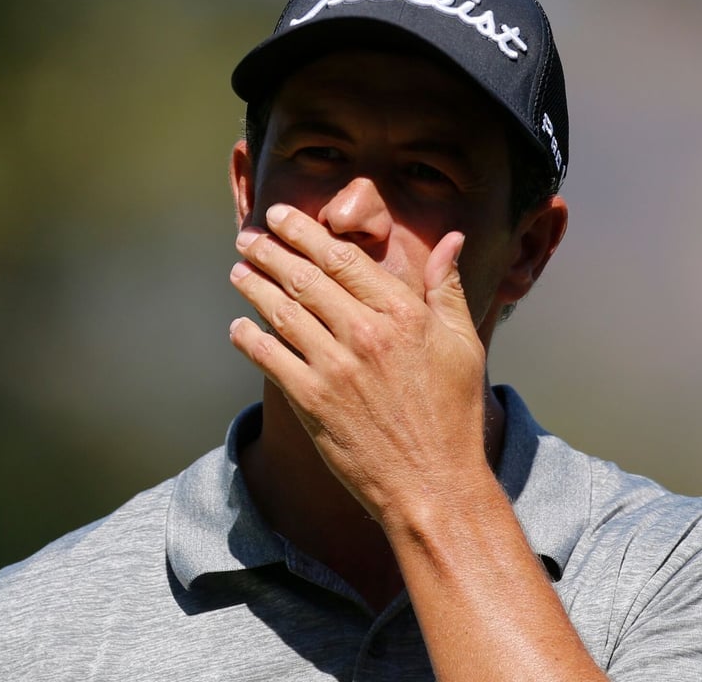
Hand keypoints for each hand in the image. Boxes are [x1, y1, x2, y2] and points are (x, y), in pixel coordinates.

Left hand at [228, 203, 491, 526]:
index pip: (342, 258)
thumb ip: (447, 288)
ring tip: (238, 272)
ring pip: (282, 313)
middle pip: (304, 278)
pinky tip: (238, 327)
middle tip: (247, 238)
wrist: (434, 484)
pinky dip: (248, 338)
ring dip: (253, 287)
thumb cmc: (452, 413)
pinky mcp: (312, 403)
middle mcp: (366, 334)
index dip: (305, 233)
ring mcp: (335, 368)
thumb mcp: (463, 343)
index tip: (282, 217)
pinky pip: (269, 359)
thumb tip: (452, 239)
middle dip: (270, 252)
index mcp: (402, 314)